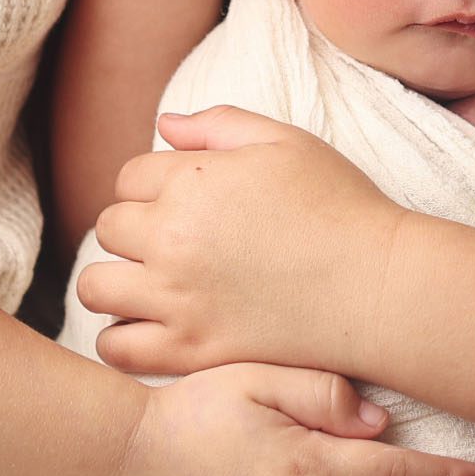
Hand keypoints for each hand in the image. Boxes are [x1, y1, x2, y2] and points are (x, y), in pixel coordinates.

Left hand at [81, 107, 402, 378]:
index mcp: (192, 181)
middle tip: (175, 239)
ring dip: (116, 279)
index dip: (154, 184)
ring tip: (151, 282)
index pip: (129, 176)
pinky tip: (149, 325)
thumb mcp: (285, 141)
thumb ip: (218, 125)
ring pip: (96, 286)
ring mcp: (176, 299)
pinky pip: (116, 346)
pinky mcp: (189, 350)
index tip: (185, 198)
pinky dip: (119, 336)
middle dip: (136, 228)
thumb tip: (164, 125)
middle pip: (110, 227)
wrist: (378, 285)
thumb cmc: (339, 206)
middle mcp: (172, 238)